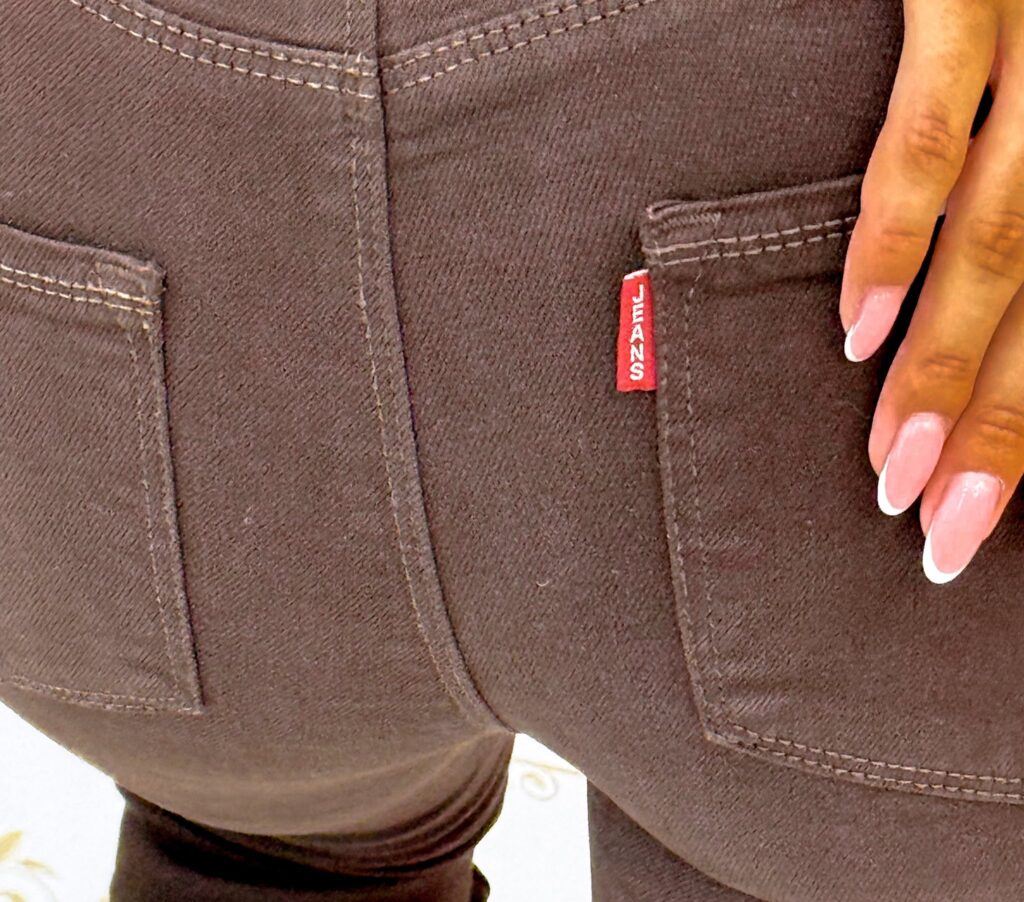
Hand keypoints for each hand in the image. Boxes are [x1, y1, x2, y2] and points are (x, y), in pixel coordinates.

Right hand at [841, 0, 1023, 582]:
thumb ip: (1018, 177)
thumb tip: (945, 303)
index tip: (990, 511)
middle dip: (1003, 431)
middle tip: (945, 535)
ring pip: (1006, 241)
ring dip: (947, 369)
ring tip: (894, 471)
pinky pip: (933, 130)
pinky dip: (891, 238)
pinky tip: (859, 335)